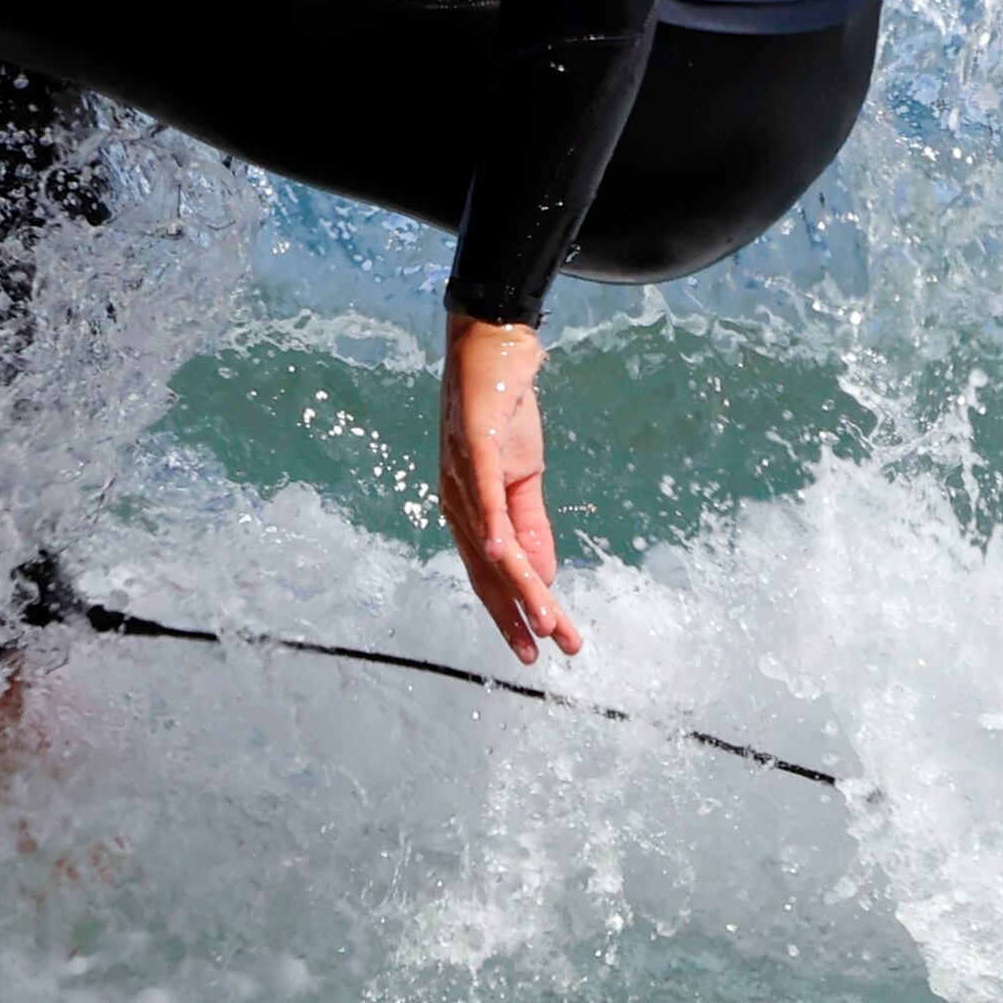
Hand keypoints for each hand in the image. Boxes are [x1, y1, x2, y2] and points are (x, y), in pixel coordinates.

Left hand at [435, 314, 580, 664]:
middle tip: (545, 653)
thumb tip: (542, 578)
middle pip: (488, 570)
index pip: (489, 575)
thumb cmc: (503, 415)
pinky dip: (492, 524)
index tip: (535, 649)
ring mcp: (463, 474)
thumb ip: (531, 527)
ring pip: (492, 542)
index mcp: (468, 512)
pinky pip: (484, 493)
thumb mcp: (524, 478)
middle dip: (518, 614)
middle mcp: (457, 501)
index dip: (511, 613)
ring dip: (519, 584)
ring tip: (545, 620)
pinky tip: (500, 553)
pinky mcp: (476, 446)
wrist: (496, 350)